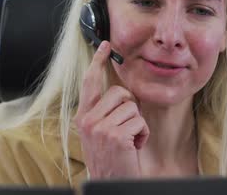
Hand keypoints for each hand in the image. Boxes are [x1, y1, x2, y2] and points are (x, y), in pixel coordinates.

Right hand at [74, 41, 149, 178]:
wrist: (111, 183)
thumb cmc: (110, 159)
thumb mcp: (99, 133)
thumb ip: (103, 112)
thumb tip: (120, 92)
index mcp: (84, 117)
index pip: (90, 83)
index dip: (98, 62)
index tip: (105, 45)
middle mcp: (88, 120)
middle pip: (120, 93)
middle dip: (130, 108)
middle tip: (126, 128)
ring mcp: (101, 128)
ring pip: (132, 107)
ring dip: (137, 124)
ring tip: (128, 141)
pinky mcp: (116, 135)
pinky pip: (140, 122)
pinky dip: (142, 135)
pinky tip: (133, 148)